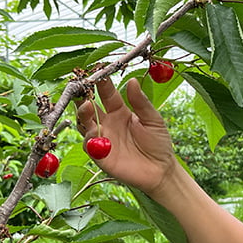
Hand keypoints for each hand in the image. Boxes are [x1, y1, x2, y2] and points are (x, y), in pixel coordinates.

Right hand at [75, 79, 177, 193]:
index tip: (97, 71)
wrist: (161, 170)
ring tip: (86, 106)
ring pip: (84, 124)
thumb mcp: (153, 120)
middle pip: (89, 107)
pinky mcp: (100, 155)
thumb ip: (140, 102)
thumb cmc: (158, 143)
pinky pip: (89, 144)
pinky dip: (89, 137)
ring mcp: (102, 138)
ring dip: (82, 114)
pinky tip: (94, 131)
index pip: (106, 93)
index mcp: (119, 111)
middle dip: (83, 96)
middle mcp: (107, 123)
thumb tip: (132, 80)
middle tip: (82, 87)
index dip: (101, 82)